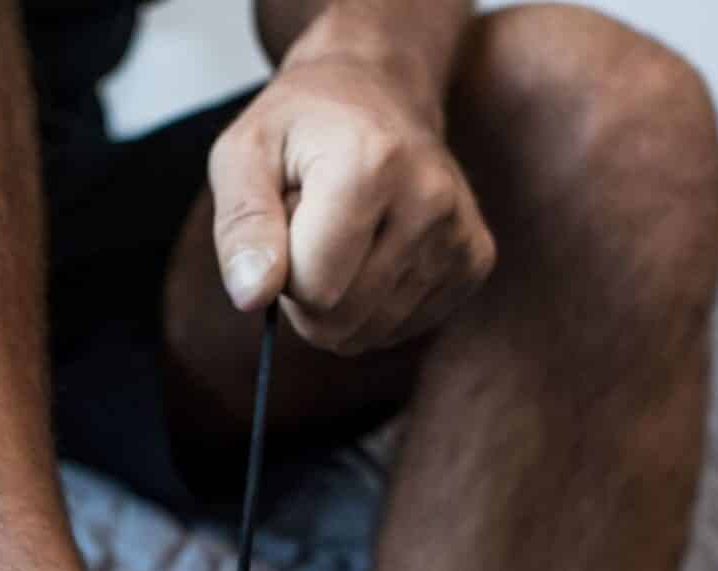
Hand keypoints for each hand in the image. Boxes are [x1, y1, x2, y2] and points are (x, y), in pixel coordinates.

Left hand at [206, 55, 493, 355]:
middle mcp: (429, 201)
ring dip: (342, 298)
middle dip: (309, 291)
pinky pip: (401, 328)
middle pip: (342, 320)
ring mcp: (460, 234)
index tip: (288, 223)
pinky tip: (377, 246)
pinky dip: (375, 303)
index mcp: (371, 165)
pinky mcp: (476, 260)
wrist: (380, 90)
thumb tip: (251, 296)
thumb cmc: (301, 126)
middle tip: (312, 231)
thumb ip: (242, 226)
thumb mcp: (244, 154)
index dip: (282, 271)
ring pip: (371, 333)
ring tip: (346, 234)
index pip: (313, 289)